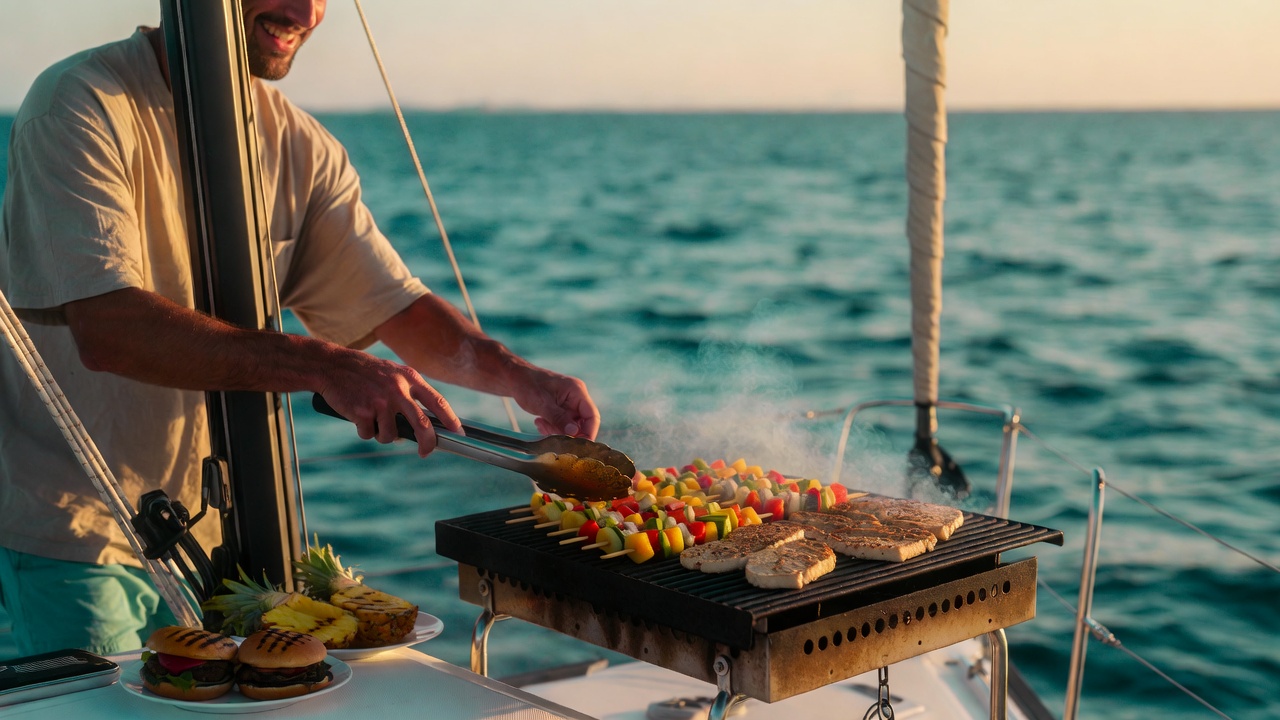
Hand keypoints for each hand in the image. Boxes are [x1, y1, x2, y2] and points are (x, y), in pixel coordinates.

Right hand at [315, 349, 462, 456]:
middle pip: (422, 424)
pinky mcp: (362, 412)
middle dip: (427, 443)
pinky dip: (364, 430)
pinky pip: (369, 434)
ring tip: (373, 418)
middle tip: (426, 452)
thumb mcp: (392, 373)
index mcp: (409, 378)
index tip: (458, 432)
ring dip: (383, 434)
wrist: (331, 365)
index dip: (450, 419)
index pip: (437, 401)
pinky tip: (357, 415)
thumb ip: (408, 394)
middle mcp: (398, 389)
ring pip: (391, 435)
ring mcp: (380, 401)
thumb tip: (421, 426)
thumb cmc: (364, 372)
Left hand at [513, 368, 600, 439]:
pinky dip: (552, 428)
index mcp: (577, 391)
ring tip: (541, 423)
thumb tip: (574, 433)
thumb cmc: (528, 385)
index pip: (592, 415)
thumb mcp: (542, 403)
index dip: (589, 432)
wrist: (516, 379)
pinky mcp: (561, 410)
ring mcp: (569, 404)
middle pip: (582, 423)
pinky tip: (540, 421)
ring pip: (571, 426)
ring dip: (557, 430)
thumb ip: (559, 418)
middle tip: (552, 434)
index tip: (580, 447)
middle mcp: (576, 398)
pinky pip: (562, 425)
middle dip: (568, 433)